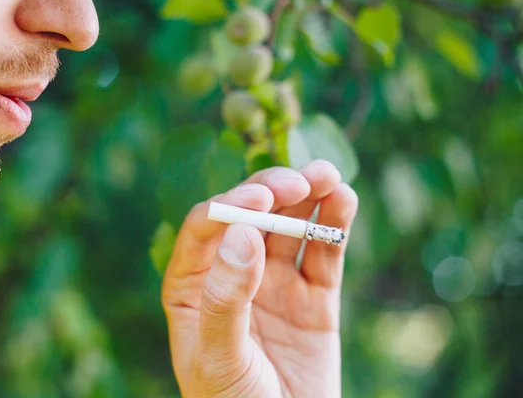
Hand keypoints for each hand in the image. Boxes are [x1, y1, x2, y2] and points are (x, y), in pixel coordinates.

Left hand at [162, 161, 357, 397]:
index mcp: (193, 287)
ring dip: (308, 198)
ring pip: (290, 228)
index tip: (261, 197)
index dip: (231, 205)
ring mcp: (275, 284)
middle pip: (250, 217)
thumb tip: (241, 233)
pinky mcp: (313, 298)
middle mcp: (233, 275)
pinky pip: (324, 255)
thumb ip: (224, 299)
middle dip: (273, 192)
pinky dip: (334, 227)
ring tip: (327, 177)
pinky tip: (343, 201)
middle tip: (298, 181)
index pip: (205, 229)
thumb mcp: (217, 359)